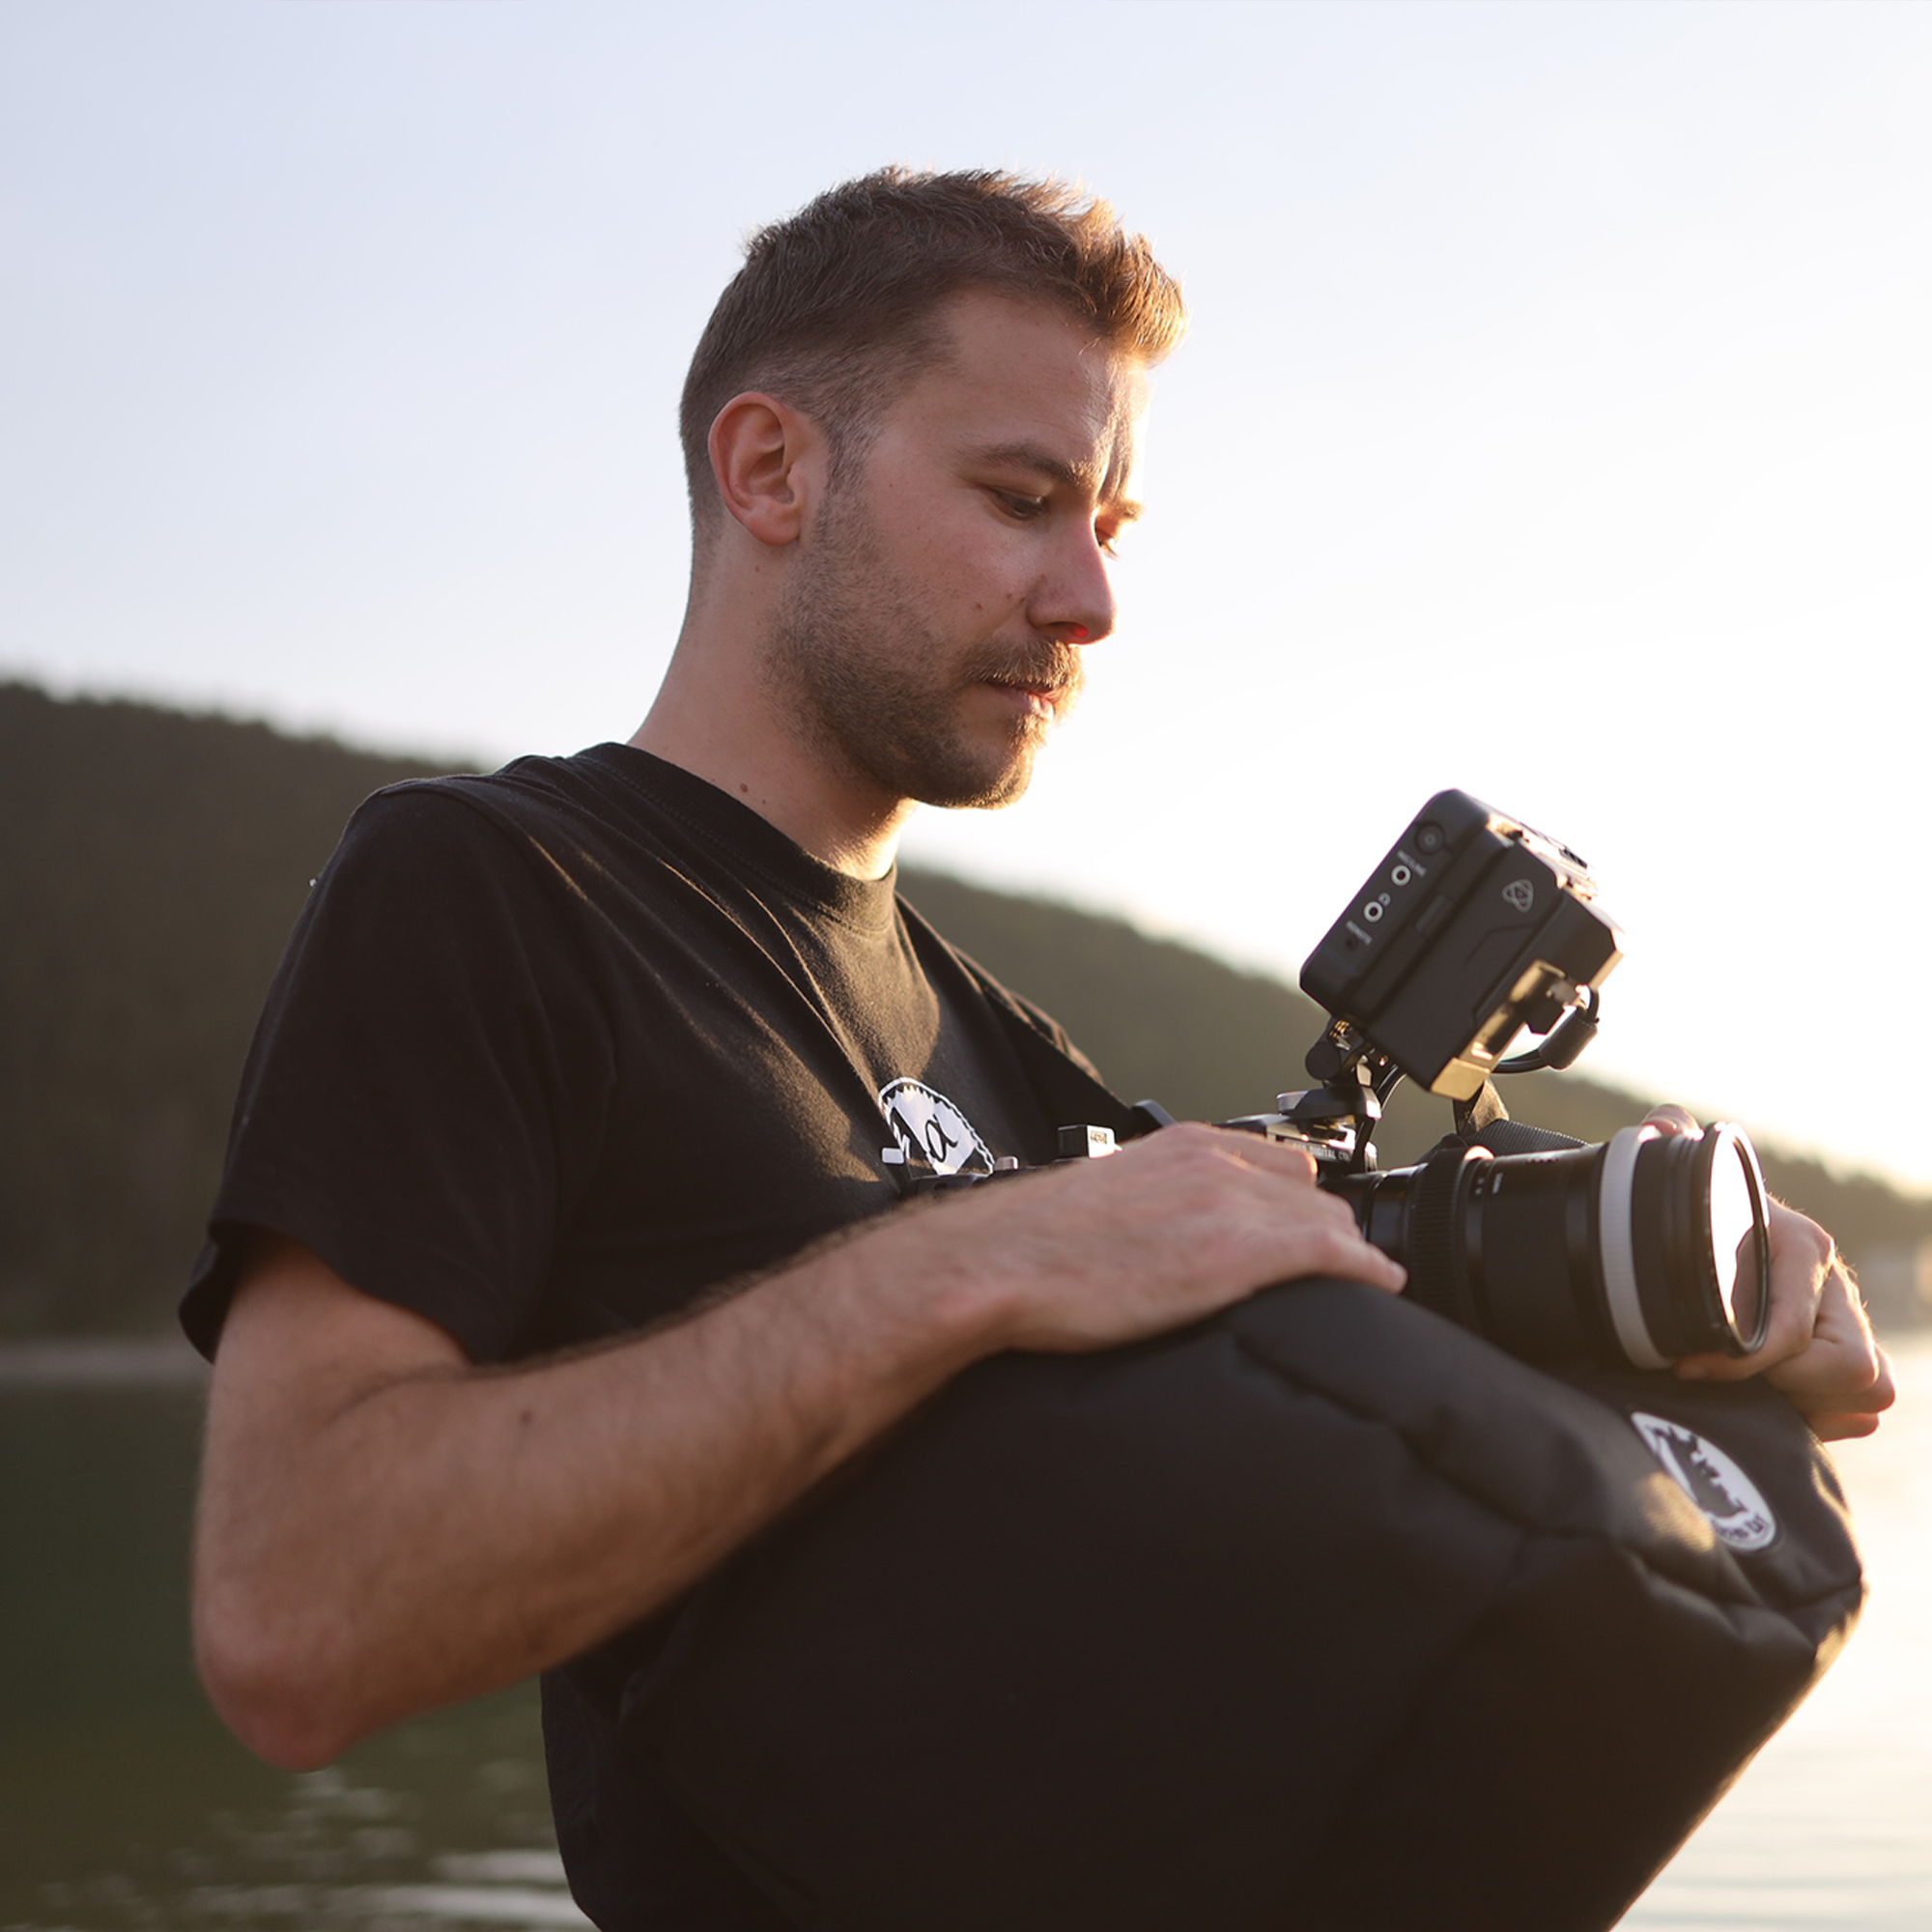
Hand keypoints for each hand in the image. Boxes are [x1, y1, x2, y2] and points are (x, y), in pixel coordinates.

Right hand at [893, 1121, 1405, 1354]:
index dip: (1298, 1206)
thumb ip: (1151, 1202)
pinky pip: (1338, 1254)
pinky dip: (1367, 1274)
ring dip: (1341, 1257)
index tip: (1304, 1236)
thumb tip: (1160, 1239)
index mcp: (1183, 1144)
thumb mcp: (1105, 1201)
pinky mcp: (1240, 1251)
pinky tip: (1379, 1293)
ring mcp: (1230, 1202)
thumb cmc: (1033, 1248)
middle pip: (1314, 1191)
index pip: (1279, 1161)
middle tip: (1329, 1278)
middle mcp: (1215, 1161)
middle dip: (1324, 1233)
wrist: (996, 1265)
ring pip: (1331, 1220)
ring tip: (1345, 1293)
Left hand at [1644, 1106, 1895, 1440]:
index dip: (1742, 1362)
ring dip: (1807, 1406)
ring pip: (1867, 1395)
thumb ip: (1671, 1144)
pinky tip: (1768, 1404)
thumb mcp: (1682, 1182)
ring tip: (1746, 1392)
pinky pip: (1860, 1411)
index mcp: (1805, 1246)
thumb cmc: (1695, 1214)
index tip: (1688, 1364)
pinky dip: (1820, 1418)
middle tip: (1724, 1377)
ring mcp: (1846, 1327)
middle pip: (1856, 1373)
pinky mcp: (1841, 1362)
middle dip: (1788, 1388)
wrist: (1707, 1234)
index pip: (1798, 1333)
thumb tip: (1665, 1125)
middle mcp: (1836, 1287)